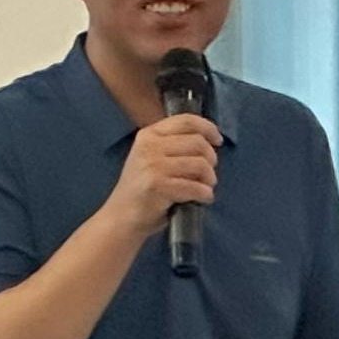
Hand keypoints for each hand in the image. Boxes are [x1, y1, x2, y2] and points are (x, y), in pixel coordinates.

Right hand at [103, 113, 219, 233]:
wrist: (121, 217)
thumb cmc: (142, 189)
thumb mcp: (150, 157)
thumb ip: (173, 145)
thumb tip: (208, 140)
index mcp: (148, 135)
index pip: (186, 121)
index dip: (208, 128)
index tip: (217, 140)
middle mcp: (149, 146)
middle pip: (198, 143)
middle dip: (211, 160)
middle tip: (209, 174)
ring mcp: (152, 166)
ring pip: (200, 164)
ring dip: (210, 179)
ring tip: (206, 187)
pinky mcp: (158, 186)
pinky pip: (195, 186)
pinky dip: (205, 194)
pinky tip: (202, 198)